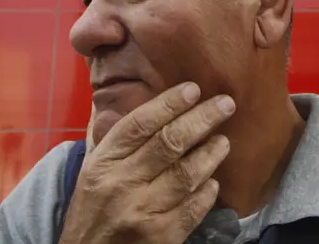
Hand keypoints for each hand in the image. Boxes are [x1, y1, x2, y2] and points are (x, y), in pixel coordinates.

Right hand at [59, 82, 235, 243]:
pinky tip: (214, 181)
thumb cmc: (92, 211)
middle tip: (226, 104)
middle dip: (202, 119)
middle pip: (169, 143)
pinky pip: (193, 208)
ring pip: (186, 174)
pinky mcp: (161, 237)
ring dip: (210, 154)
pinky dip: (207, 192)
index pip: (139, 124)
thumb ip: (114, 140)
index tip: (193, 89)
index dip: (169, 103)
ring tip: (223, 141)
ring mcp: (142, 212)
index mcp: (103, 163)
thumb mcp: (92, 171)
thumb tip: (133, 100)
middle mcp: (121, 184)